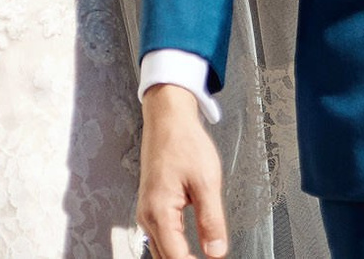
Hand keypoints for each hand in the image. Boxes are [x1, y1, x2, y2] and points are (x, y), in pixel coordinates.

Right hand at [138, 84, 228, 258]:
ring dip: (179, 257)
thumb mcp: (206, 182)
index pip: (176, 257)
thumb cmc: (183, 142)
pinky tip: (188, 252)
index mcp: (159, 211)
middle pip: (165, 258)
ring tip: (201, 257)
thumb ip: (212, 220)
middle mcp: (148, 215)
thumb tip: (216, 251)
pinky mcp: (152, 207)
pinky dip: (174, 250)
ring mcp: (147, 212)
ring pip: (161, 251)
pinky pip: (160, 238)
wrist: (167, 120)